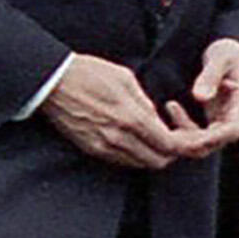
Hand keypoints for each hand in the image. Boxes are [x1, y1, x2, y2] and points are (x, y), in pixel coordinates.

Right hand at [42, 53, 193, 171]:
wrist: (53, 82)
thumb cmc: (89, 73)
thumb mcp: (126, 79)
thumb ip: (145, 103)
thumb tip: (157, 121)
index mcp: (131, 117)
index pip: (169, 145)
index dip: (184, 144)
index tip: (186, 135)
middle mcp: (118, 138)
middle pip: (158, 161)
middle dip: (170, 152)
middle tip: (172, 138)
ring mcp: (103, 147)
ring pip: (140, 164)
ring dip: (151, 154)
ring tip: (153, 138)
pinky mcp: (91, 149)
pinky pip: (121, 161)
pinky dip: (133, 155)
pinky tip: (133, 139)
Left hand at [163, 37, 238, 156]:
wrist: (232, 56)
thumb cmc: (229, 53)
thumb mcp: (220, 58)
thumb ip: (210, 76)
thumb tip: (198, 97)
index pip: (232, 130)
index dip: (213, 138)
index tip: (191, 138)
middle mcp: (238, 117)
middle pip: (218, 141)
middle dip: (192, 140)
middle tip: (170, 130)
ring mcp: (226, 122)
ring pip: (207, 141)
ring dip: (185, 133)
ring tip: (171, 106)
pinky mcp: (215, 122)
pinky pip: (199, 134)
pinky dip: (184, 125)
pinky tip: (172, 106)